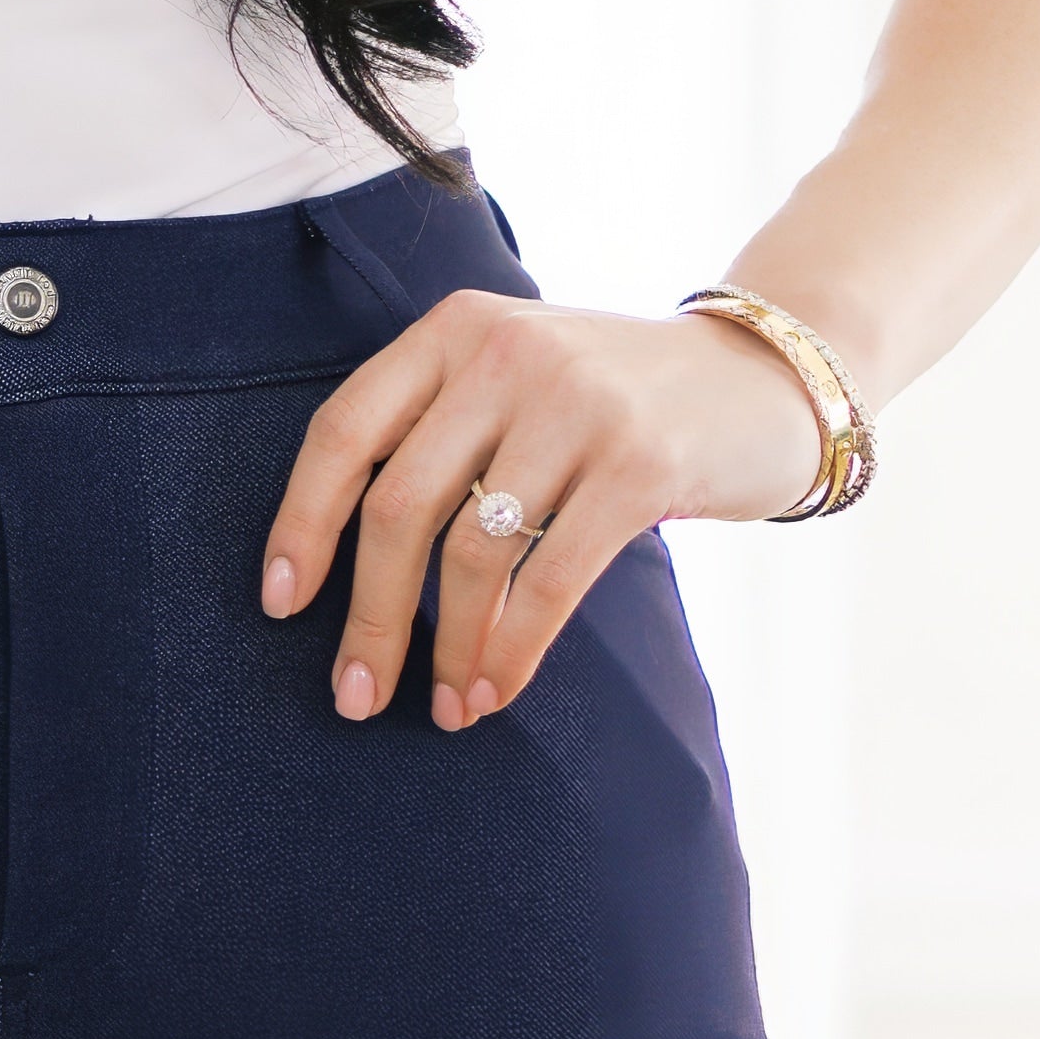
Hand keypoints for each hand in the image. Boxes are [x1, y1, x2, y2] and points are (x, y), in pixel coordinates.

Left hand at [262, 291, 830, 733]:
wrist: (758, 380)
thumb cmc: (613, 405)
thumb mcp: (515, 382)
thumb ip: (438, 434)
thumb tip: (345, 571)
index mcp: (456, 330)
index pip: (345, 431)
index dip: (302, 525)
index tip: (281, 607)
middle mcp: (507, 352)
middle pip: (399, 507)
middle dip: (370, 618)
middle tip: (353, 696)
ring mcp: (576, 403)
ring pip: (472, 555)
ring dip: (446, 651)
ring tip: (442, 708)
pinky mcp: (638, 463)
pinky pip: (547, 582)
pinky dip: (511, 652)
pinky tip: (492, 693)